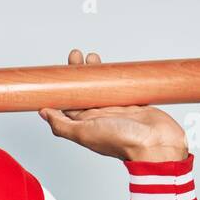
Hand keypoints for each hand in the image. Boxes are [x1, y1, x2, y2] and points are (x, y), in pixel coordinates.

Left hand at [38, 50, 188, 162]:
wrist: (156, 143)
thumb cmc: (122, 141)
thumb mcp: (84, 133)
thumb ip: (62, 125)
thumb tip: (43, 113)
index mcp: (85, 123)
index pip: (68, 102)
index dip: (62, 86)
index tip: (59, 70)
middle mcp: (99, 116)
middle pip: (84, 91)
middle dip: (78, 73)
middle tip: (76, 56)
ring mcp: (116, 109)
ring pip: (101, 87)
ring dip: (95, 72)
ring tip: (91, 57)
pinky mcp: (132, 103)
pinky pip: (121, 87)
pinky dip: (115, 76)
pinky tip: (112, 67)